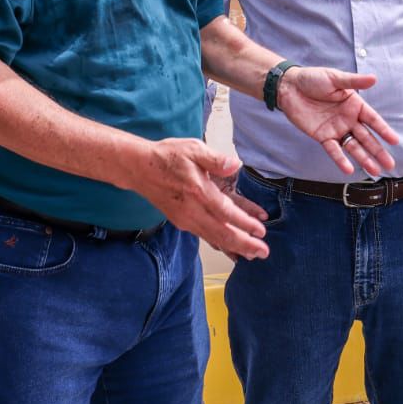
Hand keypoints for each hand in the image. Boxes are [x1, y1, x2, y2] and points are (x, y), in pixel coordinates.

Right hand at [131, 137, 268, 259]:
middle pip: (222, 233)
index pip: (226, 212)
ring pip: (213, 238)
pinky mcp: (182, 221)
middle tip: (263, 252)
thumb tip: (235, 164)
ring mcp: (186, 218)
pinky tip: (230, 249)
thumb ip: (216, 159)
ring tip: (251, 254)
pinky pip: (205, 235)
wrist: (139, 168)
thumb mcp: (193, 149)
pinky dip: (219, 244)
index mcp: (198, 191)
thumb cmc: (166, 157)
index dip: (245, 223)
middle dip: (244, 244)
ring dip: (234, 247)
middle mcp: (192, 210)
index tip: (261, 231)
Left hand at [275, 67, 397, 175]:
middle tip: (390, 164)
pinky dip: (340, 159)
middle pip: (366, 137)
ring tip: (375, 171)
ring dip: (364, 158)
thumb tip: (374, 78)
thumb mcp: (335, 78)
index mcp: (355, 105)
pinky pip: (333, 150)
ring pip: (353, 147)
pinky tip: (349, 169)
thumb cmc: (313, 78)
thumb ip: (354, 81)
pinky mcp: (322, 136)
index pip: (373, 120)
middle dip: (378, 151)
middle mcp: (348, 119)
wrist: (289, 87)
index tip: (395, 141)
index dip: (384, 130)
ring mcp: (336, 129)